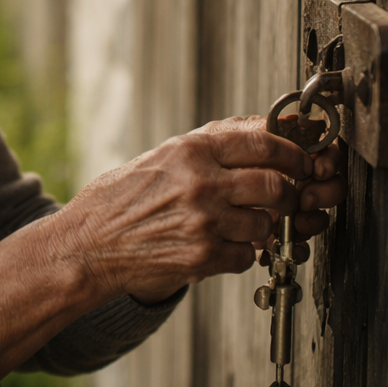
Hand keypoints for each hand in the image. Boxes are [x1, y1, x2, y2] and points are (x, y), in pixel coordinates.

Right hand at [56, 119, 318, 304]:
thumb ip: (210, 145)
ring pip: (266, 223)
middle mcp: (200, 183)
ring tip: (237, 224)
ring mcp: (203, 222)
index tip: (299, 161)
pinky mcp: (203, 258)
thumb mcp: (161, 157)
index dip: (291, 153)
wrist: (88, 244)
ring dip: (260, 227)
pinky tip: (218, 245)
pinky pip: (247, 255)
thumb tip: (261, 129)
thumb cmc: (119, 199)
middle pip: (275, 184)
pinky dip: (240, 253)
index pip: (262, 142)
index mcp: (190, 150)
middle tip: (283, 197)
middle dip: (287, 193)